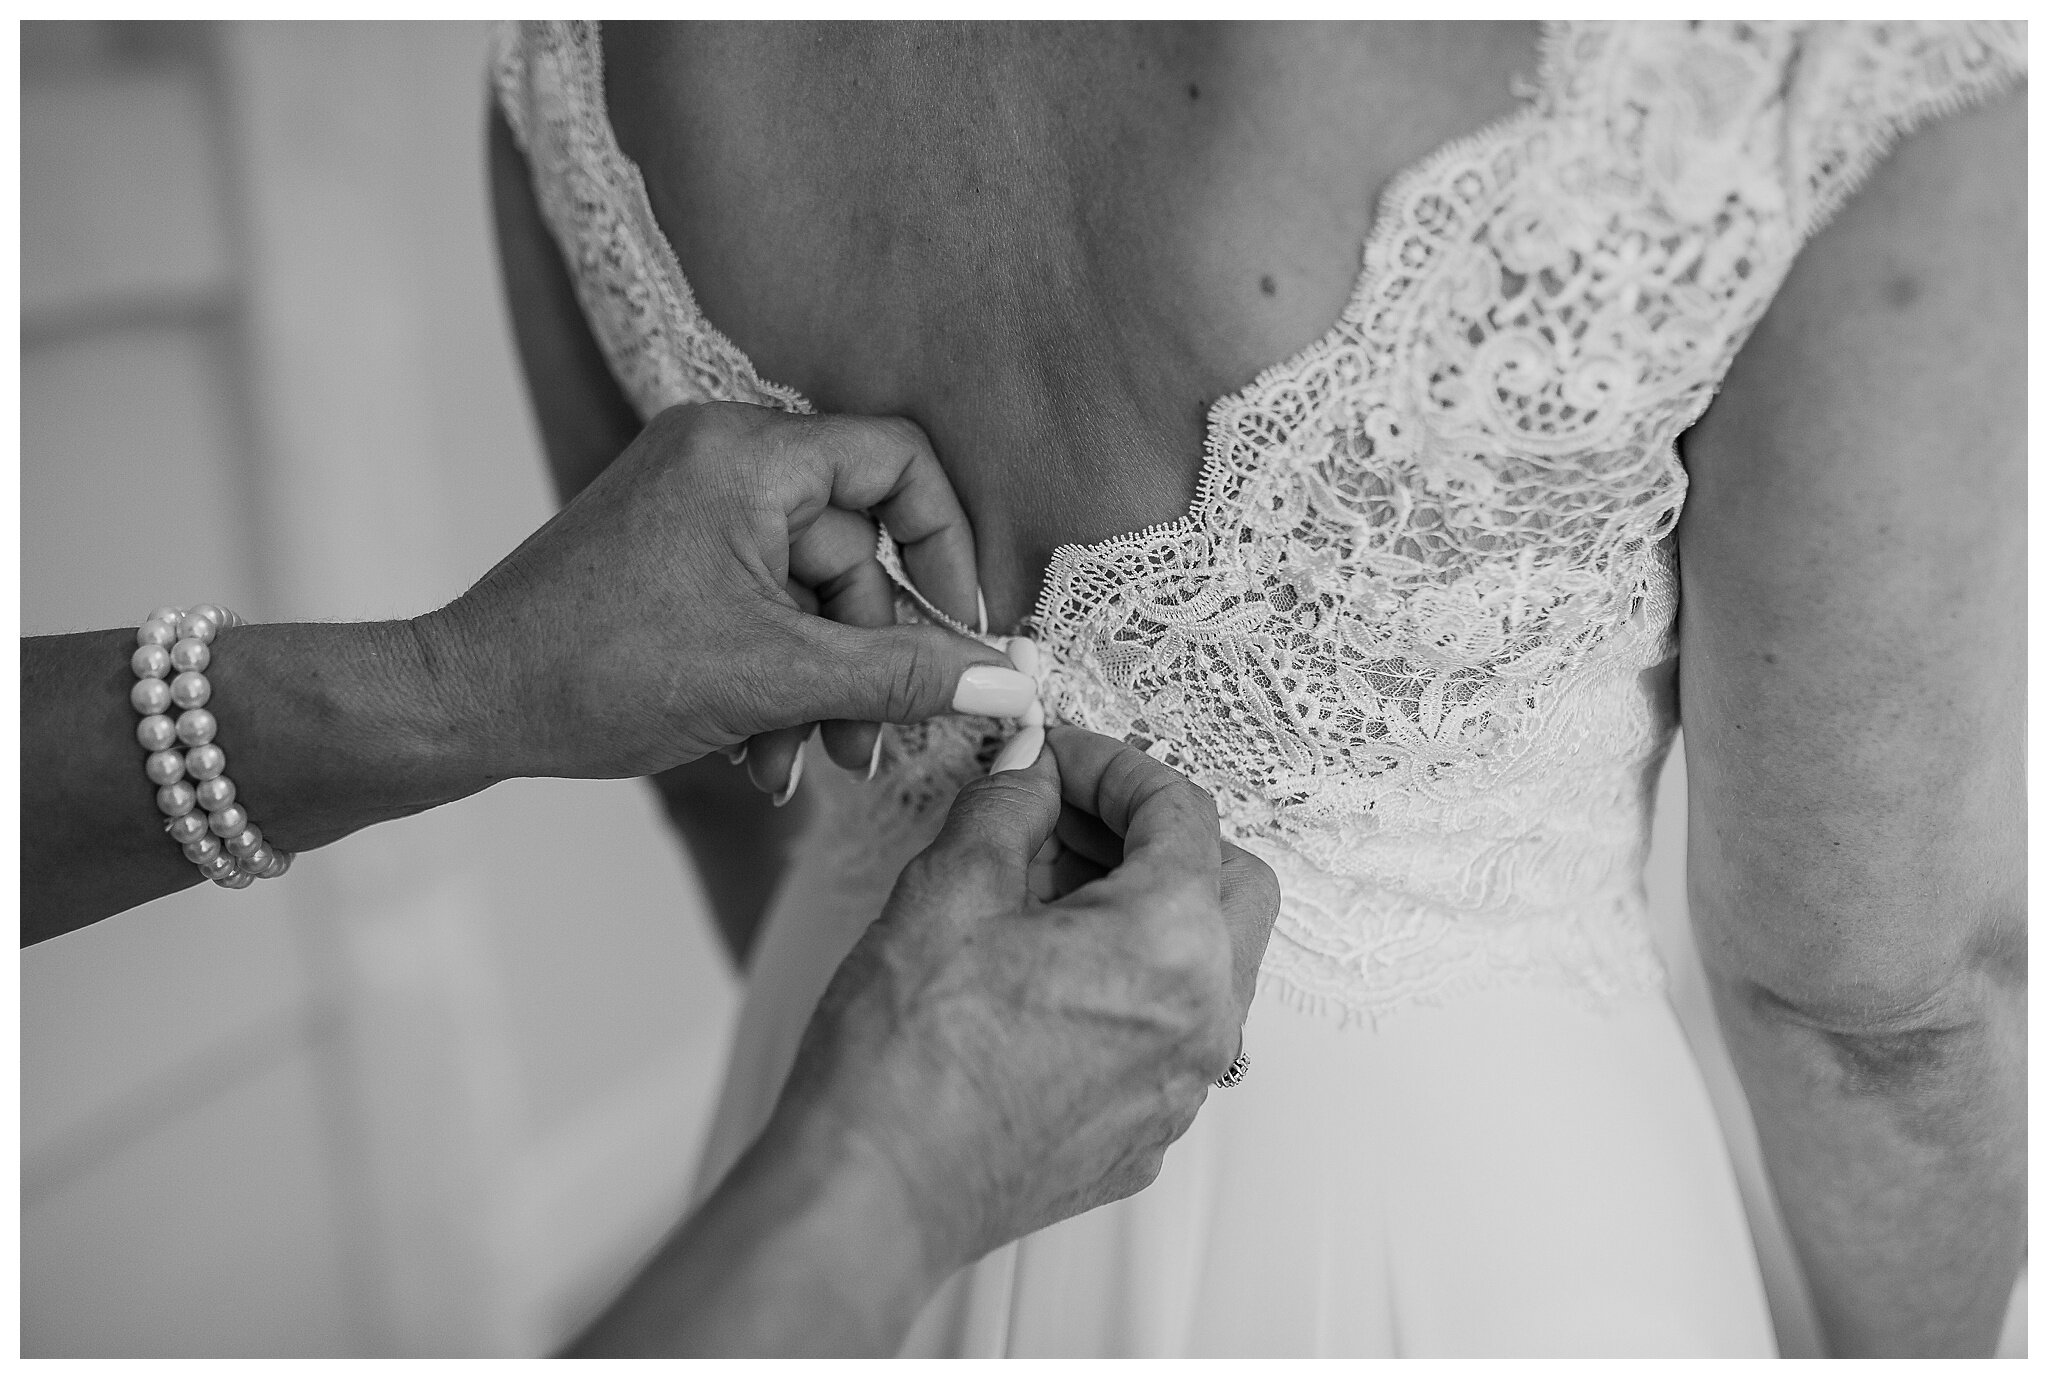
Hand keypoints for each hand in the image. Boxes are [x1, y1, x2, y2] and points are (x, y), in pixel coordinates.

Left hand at [420, 401, 1034, 787]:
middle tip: (877, 742)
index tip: (960, 633)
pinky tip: (759, 761)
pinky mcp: (673, 559)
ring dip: (822, 689)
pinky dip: (773, 682)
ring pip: (808, 597)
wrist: (466, 704)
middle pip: (855, 550)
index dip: (945, 548)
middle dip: (869, 659)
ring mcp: (694, 510)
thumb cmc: (596, 671)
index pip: (897, 463)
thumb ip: (900, 675)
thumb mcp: (773, 679)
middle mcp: (723, 461)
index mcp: (748, 454)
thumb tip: (1008, 678)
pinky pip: (760, 610)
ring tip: (809, 765)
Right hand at [769, 726, 1280, 1280]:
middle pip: (1231, 883)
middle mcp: (1203, 1020)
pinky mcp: (1145, 1133)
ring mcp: (1180, 1087)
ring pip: (1209, 964)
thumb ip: (1008, 808)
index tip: (1057, 759)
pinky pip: (1171, 1033)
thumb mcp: (949, 890)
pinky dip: (1131, 984)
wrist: (875, 1191)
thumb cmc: (907, 1061)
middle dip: (1156, 835)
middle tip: (1070, 819)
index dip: (1113, 765)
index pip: (1180, 811)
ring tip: (1046, 895)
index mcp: (1171, 943)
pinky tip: (1046, 976)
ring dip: (1149, 910)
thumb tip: (1031, 772)